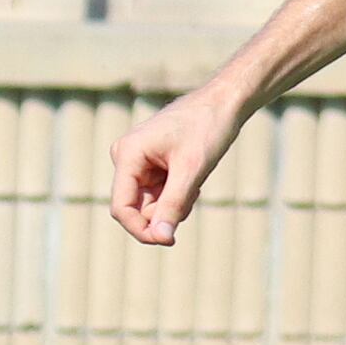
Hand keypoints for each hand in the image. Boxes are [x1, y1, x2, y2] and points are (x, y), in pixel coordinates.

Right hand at [109, 82, 246, 246]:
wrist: (224, 102)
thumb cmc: (208, 128)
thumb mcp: (192, 170)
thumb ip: (173, 205)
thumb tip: (160, 239)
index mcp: (128, 154)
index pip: (121, 208)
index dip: (141, 230)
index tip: (168, 241)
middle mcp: (126, 157)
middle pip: (135, 208)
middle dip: (164, 212)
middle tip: (193, 196)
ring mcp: (136, 161)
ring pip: (150, 203)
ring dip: (174, 203)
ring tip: (195, 182)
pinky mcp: (149, 163)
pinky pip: (158, 193)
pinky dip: (177, 194)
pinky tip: (192, 177)